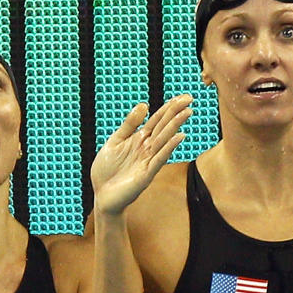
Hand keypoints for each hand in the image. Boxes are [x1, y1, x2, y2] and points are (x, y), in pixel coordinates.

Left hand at [91, 95, 192, 214]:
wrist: (101, 195)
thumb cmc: (107, 170)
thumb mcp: (115, 141)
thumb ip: (129, 124)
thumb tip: (144, 104)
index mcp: (139, 139)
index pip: (158, 119)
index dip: (169, 107)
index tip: (183, 97)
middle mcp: (147, 148)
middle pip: (164, 126)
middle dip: (176, 112)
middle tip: (190, 99)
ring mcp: (148, 160)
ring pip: (164, 139)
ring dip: (175, 126)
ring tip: (187, 112)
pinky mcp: (147, 174)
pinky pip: (160, 158)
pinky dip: (169, 147)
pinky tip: (179, 137)